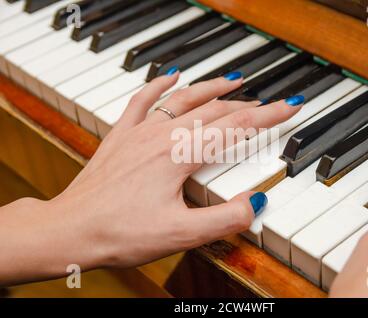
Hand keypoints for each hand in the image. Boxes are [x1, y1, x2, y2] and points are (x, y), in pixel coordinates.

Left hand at [49, 71, 302, 270]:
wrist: (70, 230)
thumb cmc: (119, 233)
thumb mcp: (180, 235)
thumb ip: (225, 219)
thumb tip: (255, 202)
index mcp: (179, 155)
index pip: (236, 128)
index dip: (267, 117)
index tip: (289, 107)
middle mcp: (161, 136)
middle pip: (215, 111)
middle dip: (247, 105)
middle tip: (270, 104)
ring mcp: (139, 133)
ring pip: (184, 100)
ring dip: (212, 89)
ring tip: (234, 80)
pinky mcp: (122, 136)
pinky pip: (142, 100)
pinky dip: (159, 85)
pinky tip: (171, 76)